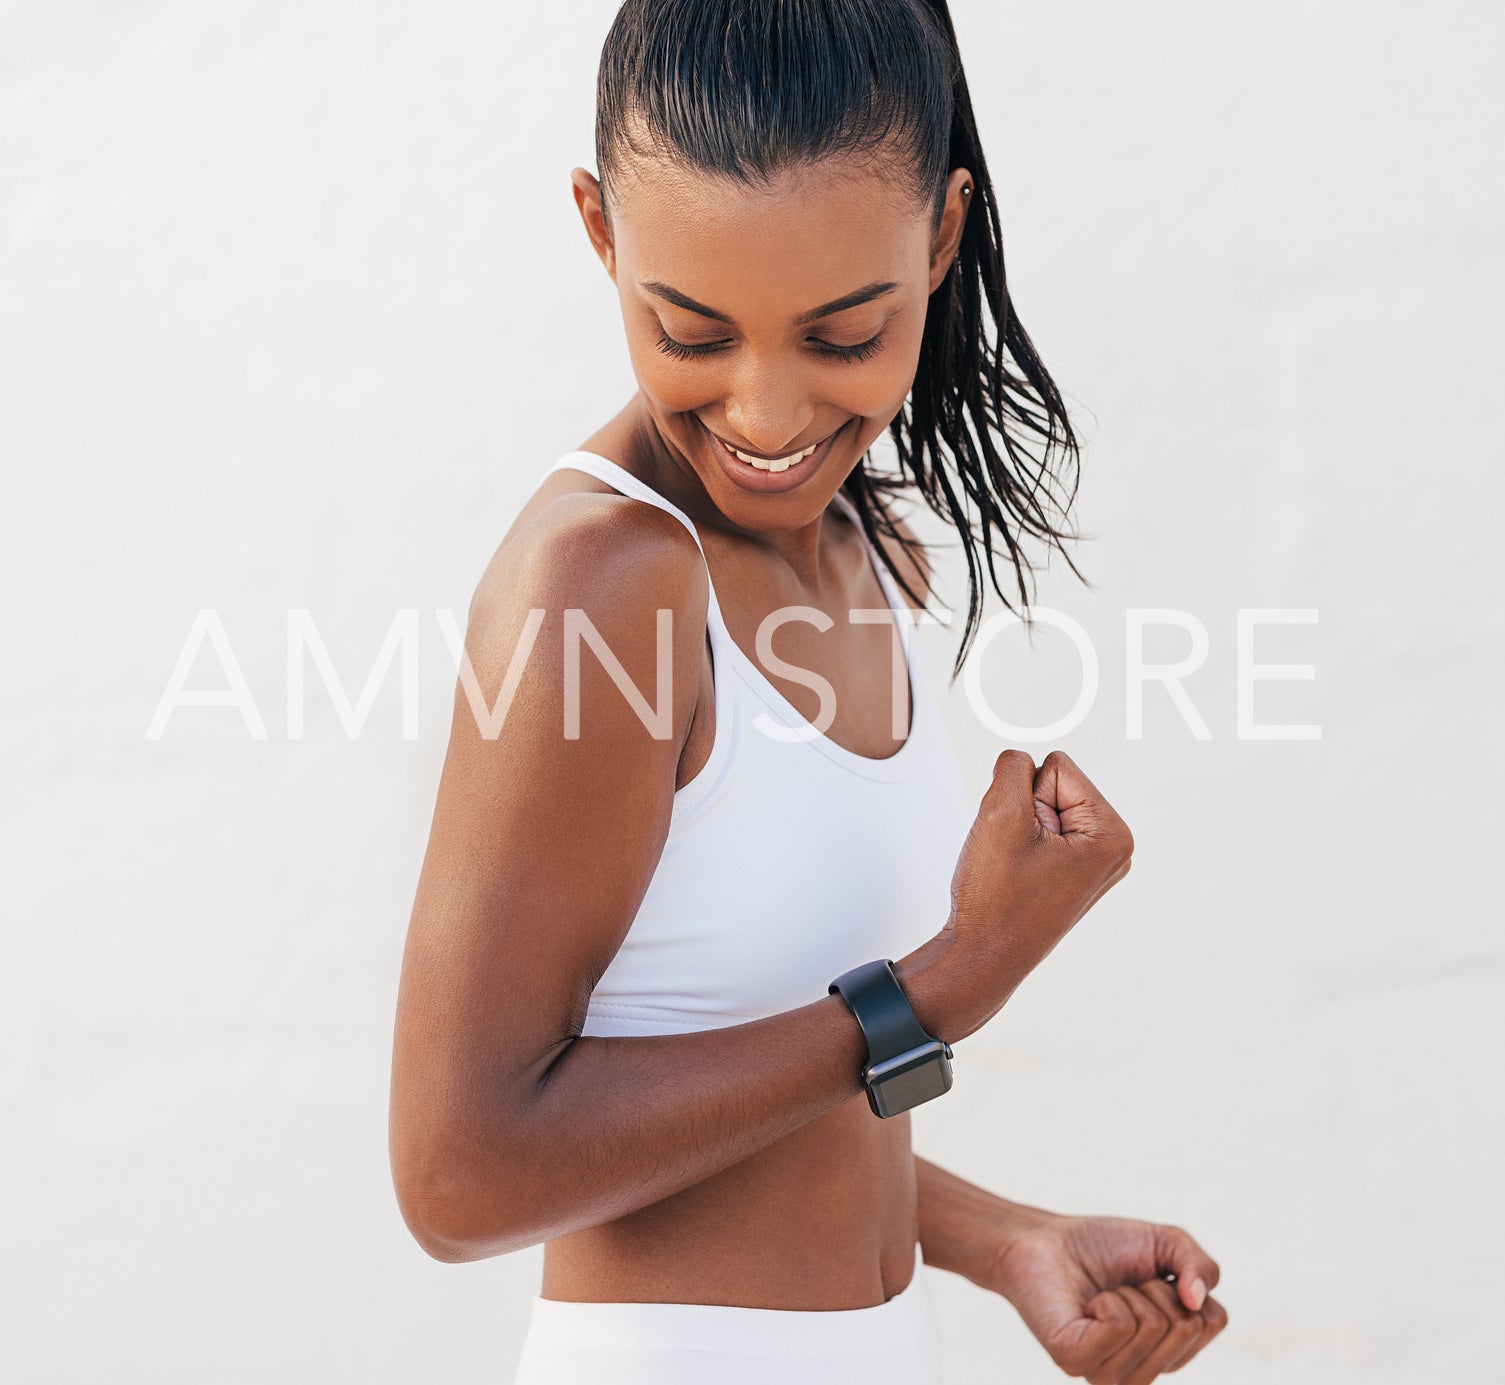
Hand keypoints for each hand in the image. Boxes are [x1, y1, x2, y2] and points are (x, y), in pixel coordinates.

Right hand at [934, 750, 1134, 1038]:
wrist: (982, 957)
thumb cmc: (995, 897)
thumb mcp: (1000, 812)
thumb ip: (1014, 766)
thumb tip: (1022, 760)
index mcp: (1112, 833)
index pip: (1056, 765)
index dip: (1024, 797)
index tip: (1021, 843)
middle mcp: (1114, 847)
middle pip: (1054, 784)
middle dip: (1023, 811)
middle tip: (1015, 858)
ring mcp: (1095, 862)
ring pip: (1042, 806)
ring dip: (1018, 828)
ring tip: (1015, 868)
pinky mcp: (1074, 871)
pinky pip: (1041, 831)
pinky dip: (1020, 844)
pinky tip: (1017, 876)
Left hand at [985, 1207, 1226, 1382]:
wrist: (1042, 1238)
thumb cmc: (1102, 1247)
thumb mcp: (1165, 1243)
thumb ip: (1200, 1266)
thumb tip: (1198, 1302)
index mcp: (1169, 1353)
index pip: (1212, 1321)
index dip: (1184, 1283)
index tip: (1151, 1277)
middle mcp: (1143, 1372)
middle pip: (1186, 1326)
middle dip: (1155, 1288)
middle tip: (1121, 1285)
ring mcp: (1109, 1374)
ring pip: (1153, 1326)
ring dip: (1128, 1293)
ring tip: (1100, 1296)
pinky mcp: (1075, 1362)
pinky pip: (1118, 1326)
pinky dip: (1106, 1300)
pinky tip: (1085, 1305)